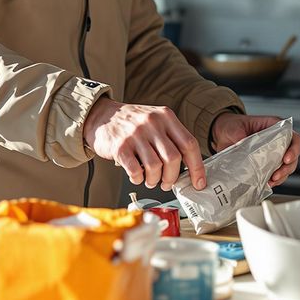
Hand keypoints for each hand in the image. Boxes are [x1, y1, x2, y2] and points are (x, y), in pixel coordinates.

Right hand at [83, 98, 206, 190]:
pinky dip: (138, 179)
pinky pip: (136, 170)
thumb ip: (171, 138)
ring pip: (155, 167)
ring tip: (150, 180)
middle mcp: (152, 123)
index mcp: (166, 116)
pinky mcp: (120, 146)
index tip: (198, 182)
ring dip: (154, 180)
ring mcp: (135, 134)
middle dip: (172, 177)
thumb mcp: (155, 120)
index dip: (197, 167)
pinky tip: (136, 176)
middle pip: (173, 158)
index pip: (189, 144)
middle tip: (167, 183)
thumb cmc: (131, 123)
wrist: (101, 116)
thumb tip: (188, 168)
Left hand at [210, 113, 299, 186]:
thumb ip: (239, 135)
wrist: (222, 134)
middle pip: (293, 155)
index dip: (294, 149)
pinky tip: (267, 183)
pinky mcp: (265, 164)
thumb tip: (242, 146)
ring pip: (286, 166)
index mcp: (274, 127)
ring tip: (272, 181)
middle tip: (277, 175)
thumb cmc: (232, 125)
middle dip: (288, 167)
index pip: (293, 137)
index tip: (286, 159)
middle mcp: (277, 140)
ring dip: (282, 176)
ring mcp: (272, 153)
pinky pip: (275, 173)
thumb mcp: (234, 127)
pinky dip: (273, 180)